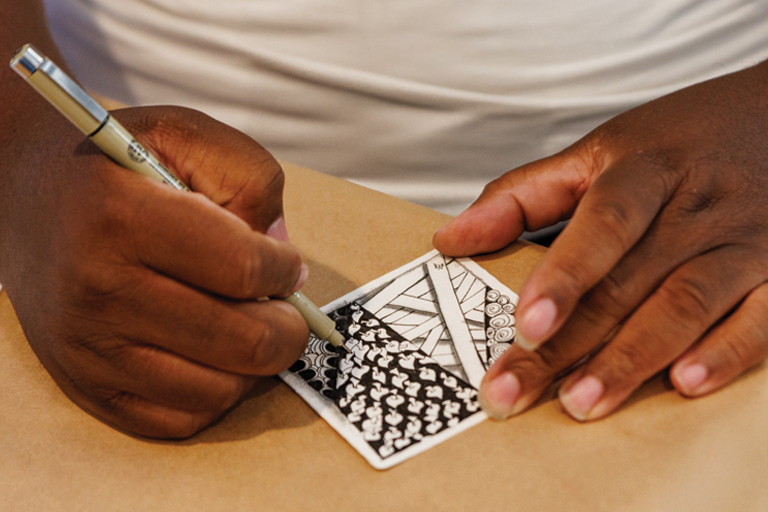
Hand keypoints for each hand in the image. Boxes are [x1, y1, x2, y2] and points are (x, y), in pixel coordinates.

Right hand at [0, 106, 308, 436]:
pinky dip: (215, 394)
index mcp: (123, 218)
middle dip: (287, 327)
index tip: (288, 265)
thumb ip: (251, 178)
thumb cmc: (116, 164)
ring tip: (247, 326)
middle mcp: (99, 291)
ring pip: (219, 390)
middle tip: (284, 307)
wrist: (23, 193)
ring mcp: (88, 349)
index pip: (245, 270)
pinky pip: (180, 420)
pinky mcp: (85, 386)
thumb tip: (285, 256)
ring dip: (254, 364)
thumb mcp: (186, 134)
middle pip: (243, 341)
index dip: (286, 271)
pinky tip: (212, 355)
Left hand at [434, 61, 767, 420]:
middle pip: (625, 283)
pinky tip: (685, 385)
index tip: (523, 326)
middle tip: (514, 392)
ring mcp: (742, 243)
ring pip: (685, 307)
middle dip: (568, 345)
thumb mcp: (599, 150)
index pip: (603, 224)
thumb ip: (523, 194)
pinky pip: (761, 319)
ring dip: (632, 361)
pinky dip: (727, 352)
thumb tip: (450, 239)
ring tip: (581, 403)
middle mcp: (693, 209)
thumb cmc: (680, 141)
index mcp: (643, 172)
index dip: (564, 276)